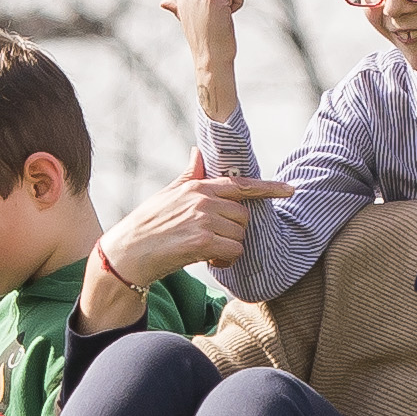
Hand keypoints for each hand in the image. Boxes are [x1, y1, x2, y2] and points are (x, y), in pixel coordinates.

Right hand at [93, 161, 289, 293]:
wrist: (127, 252)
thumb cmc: (147, 225)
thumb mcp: (168, 194)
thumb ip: (189, 176)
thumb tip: (197, 153)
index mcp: (198, 186)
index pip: (240, 184)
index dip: (268, 188)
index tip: (289, 189)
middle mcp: (203, 199)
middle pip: (243, 215)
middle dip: (234, 231)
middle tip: (214, 241)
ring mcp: (203, 219)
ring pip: (240, 235)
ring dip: (229, 249)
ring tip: (207, 253)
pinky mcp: (202, 242)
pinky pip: (233, 251)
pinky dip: (226, 261)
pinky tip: (209, 262)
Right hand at [159, 0, 246, 108]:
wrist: (210, 59)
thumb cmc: (205, 42)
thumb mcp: (189, 20)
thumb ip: (178, 7)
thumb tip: (164, 2)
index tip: (209, 18)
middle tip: (216, 19)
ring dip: (233, 1)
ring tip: (221, 18)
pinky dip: (238, 3)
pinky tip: (226, 17)